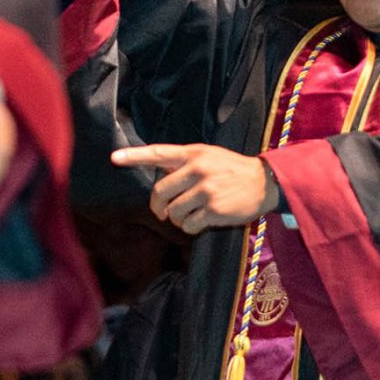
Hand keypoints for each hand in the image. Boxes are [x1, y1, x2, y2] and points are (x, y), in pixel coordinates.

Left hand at [111, 143, 278, 234]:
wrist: (265, 182)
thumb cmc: (233, 169)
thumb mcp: (209, 156)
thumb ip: (184, 162)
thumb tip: (159, 171)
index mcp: (193, 153)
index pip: (158, 153)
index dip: (134, 157)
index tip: (114, 159)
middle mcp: (197, 169)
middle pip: (160, 192)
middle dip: (158, 206)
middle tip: (162, 212)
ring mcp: (205, 190)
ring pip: (173, 211)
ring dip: (178, 218)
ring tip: (192, 214)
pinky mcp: (214, 210)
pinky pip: (189, 225)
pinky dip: (192, 227)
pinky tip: (204, 220)